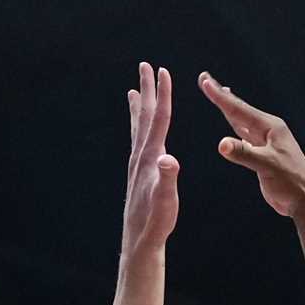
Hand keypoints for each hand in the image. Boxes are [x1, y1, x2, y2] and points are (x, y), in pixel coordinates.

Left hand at [122, 63, 179, 257]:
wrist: (140, 239)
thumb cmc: (156, 221)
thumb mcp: (166, 200)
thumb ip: (168, 178)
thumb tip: (170, 159)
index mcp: (151, 156)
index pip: (158, 118)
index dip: (162, 94)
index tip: (163, 70)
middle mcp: (141, 156)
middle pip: (144, 115)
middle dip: (146, 89)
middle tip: (145, 65)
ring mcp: (137, 164)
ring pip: (138, 127)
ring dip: (138, 107)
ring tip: (134, 91)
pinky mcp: (138, 173)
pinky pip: (138, 142)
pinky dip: (138, 129)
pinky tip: (139, 131)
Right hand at [199, 72, 304, 218]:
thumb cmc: (291, 182)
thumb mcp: (267, 166)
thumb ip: (245, 153)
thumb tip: (222, 144)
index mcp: (271, 127)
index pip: (239, 109)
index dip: (220, 96)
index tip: (205, 81)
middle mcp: (268, 131)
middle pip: (239, 110)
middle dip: (222, 95)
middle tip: (206, 79)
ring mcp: (266, 142)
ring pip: (242, 121)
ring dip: (229, 109)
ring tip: (220, 93)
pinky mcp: (263, 155)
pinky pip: (245, 135)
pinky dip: (236, 126)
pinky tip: (234, 123)